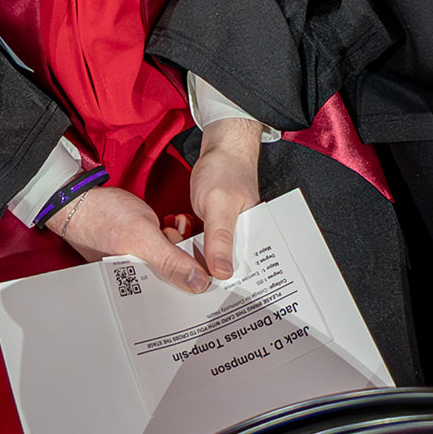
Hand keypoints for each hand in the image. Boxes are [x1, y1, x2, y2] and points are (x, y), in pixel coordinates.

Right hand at [48, 183, 211, 293]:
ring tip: (176, 228)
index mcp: (135, 289)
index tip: (212, 274)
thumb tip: (198, 283)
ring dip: (180, 244)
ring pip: (171, 261)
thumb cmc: (102, 217)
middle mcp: (136, 282)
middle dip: (188, 259)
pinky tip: (171, 225)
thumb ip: (171, 262)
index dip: (193, 288)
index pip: (171, 300)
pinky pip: (163, 249)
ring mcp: (138, 263)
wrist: (81, 197)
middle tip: (188, 240)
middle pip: (175, 280)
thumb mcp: (143, 238)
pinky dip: (171, 236)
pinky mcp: (140, 249)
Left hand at [186, 117, 263, 280]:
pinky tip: (179, 229)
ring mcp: (226, 235)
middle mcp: (242, 239)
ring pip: (206, 256)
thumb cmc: (226, 170)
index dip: (221, 281)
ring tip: (178, 234)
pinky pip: (199, 244)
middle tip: (181, 256)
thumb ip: (220, 238)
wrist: (220, 149)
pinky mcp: (213, 229)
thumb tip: (222, 272)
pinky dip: (186, 240)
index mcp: (254, 237)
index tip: (199, 284)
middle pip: (221, 266)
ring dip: (189, 250)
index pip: (242, 270)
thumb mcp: (219, 205)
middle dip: (199, 265)